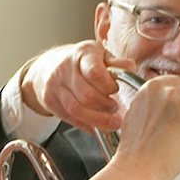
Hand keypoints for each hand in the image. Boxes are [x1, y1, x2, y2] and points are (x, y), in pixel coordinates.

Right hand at [20, 42, 141, 131]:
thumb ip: (117, 64)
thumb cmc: (81, 62)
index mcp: (82, 53)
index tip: (115, 90)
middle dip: (105, 106)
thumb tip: (131, 69)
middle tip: (114, 108)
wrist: (48, 66)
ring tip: (110, 121)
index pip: (95, 73)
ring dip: (97, 120)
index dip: (109, 86)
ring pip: (77, 110)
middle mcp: (65, 68)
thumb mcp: (100, 55)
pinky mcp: (49, 101)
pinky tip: (96, 125)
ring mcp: (54, 85)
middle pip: (87, 96)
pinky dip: (87, 125)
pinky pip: (70, 119)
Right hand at [106, 73, 179, 179]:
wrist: (138, 170)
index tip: (169, 108)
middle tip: (166, 130)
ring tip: (169, 142)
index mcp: (154, 87)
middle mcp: (173, 94)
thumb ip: (152, 101)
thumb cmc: (133, 148)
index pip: (174, 83)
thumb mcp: (134, 112)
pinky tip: (177, 149)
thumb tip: (164, 101)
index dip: (172, 98)